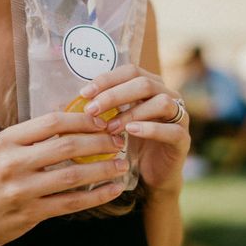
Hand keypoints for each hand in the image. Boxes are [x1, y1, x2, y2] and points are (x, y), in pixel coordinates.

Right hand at [0, 111, 129, 245]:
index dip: (82, 120)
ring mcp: (22, 190)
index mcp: (6, 141)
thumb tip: (68, 113)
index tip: (102, 121)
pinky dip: (96, 195)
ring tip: (121, 164)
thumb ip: (32, 136)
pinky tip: (112, 189)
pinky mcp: (31, 214)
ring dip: (103, 169)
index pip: (51, 122)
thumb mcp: (2, 151)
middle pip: (67, 146)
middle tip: (118, 141)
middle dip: (99, 142)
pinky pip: (71, 203)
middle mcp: (13, 163)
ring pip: (73, 175)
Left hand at [79, 64, 189, 197]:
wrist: (152, 174)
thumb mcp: (112, 122)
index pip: (130, 70)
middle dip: (114, 95)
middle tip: (92, 110)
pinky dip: (150, 128)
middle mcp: (168, 94)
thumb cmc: (130, 143)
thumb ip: (98, 110)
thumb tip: (63, 103)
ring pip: (159, 102)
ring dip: (131, 113)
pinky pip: (171, 129)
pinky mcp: (182, 138)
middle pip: (143, 83)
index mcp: (150, 85)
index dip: (107, 79)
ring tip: (110, 127)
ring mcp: (179, 115)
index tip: (84, 93)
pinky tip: (131, 132)